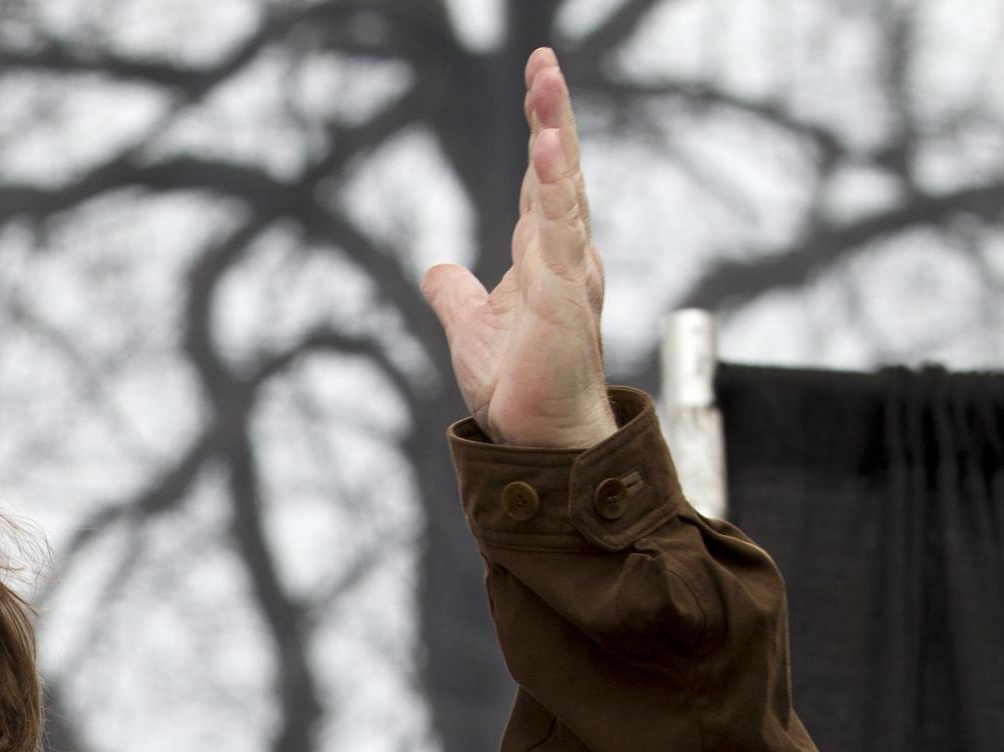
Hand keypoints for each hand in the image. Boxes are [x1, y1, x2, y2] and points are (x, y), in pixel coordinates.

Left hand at [419, 47, 617, 451]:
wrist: (539, 439)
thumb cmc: (520, 388)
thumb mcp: (472, 329)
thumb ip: (456, 295)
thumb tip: (435, 269)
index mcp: (545, 257)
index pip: (542, 181)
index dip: (540, 132)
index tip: (537, 79)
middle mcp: (564, 255)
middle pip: (558, 169)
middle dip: (551, 114)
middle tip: (542, 62)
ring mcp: (568, 272)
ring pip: (562, 187)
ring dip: (553, 132)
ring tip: (545, 82)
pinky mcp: (565, 295)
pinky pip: (560, 231)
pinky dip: (555, 188)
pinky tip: (548, 149)